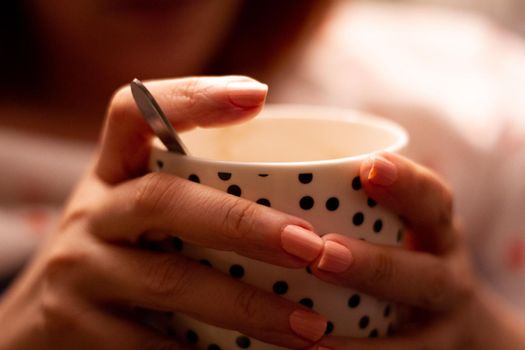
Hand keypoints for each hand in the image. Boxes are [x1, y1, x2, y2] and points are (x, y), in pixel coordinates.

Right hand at [0, 76, 328, 349]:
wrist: (41, 322)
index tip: (257, 95)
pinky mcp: (74, 327)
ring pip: (169, 281)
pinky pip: (152, 344)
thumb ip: (196, 199)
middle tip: (311, 247)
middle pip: (164, 200)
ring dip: (246, 305)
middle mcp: (93, 213)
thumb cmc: (120, 258)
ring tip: (308, 326)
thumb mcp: (142, 217)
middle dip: (245, 224)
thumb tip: (302, 206)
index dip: (192, 97)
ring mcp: (80, 270)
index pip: (135, 113)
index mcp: (113, 174)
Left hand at [308, 153, 524, 349]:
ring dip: (363, 341)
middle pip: (424, 275)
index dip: (407, 182)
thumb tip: (282, 175)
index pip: (433, 201)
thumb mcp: (405, 224)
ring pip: (413, 339)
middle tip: (325, 254)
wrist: (458, 321)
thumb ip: (365, 204)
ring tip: (313, 333)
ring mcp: (440, 328)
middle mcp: (447, 279)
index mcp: (439, 233)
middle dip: (375, 265)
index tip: (370, 165)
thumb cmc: (410, 255)